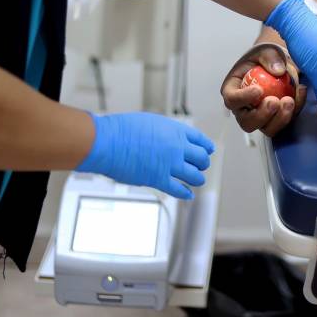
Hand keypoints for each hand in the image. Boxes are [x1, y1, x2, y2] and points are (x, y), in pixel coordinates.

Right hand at [76, 113, 214, 198]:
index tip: (208, 150)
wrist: (107, 142)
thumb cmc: (122, 130)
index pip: (200, 140)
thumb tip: (169, 139)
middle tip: (201, 166)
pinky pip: (179, 190)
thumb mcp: (151, 122)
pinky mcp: (159, 180)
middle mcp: (177, 147)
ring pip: (194, 176)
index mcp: (176, 130)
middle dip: (203, 163)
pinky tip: (188, 194)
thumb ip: (165, 132)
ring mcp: (170, 164)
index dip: (206, 146)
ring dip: (197, 179)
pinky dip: (185, 193)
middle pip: (201, 158)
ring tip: (197, 180)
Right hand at [221, 44, 306, 136]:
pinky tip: (301, 93)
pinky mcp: (276, 119)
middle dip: (262, 115)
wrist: (277, 65)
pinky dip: (295, 111)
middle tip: (274, 101)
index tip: (258, 90)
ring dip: (280, 119)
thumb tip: (278, 71)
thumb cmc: (263, 58)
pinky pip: (285, 122)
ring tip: (290, 101)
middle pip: (247, 122)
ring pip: (267, 129)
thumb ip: (269, 58)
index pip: (232, 99)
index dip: (243, 98)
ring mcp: (260, 117)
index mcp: (233, 90)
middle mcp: (244, 108)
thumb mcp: (264, 51)